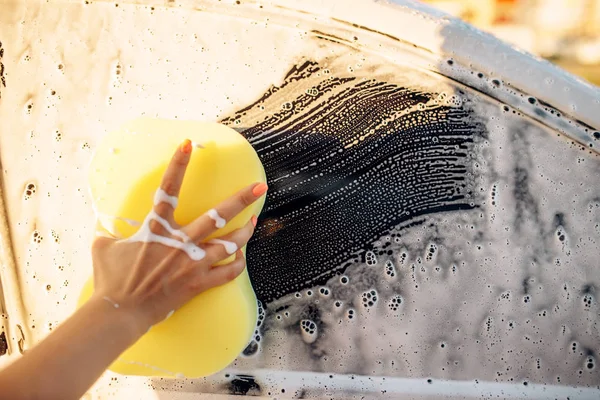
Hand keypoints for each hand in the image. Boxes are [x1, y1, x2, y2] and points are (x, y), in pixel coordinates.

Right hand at [89, 139, 267, 338]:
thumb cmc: (110, 280)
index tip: (188, 144)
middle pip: (218, 215)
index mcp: (157, 227)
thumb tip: (102, 225)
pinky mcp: (198, 283)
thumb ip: (109, 231)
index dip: (178, 164)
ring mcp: (193, 262)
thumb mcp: (102, 247)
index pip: (168, 188)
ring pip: (230, 244)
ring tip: (254, 222)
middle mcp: (181, 241)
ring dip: (245, 232)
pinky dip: (236, 265)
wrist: (119, 312)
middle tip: (260, 187)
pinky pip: (227, 273)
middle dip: (242, 199)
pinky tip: (241, 258)